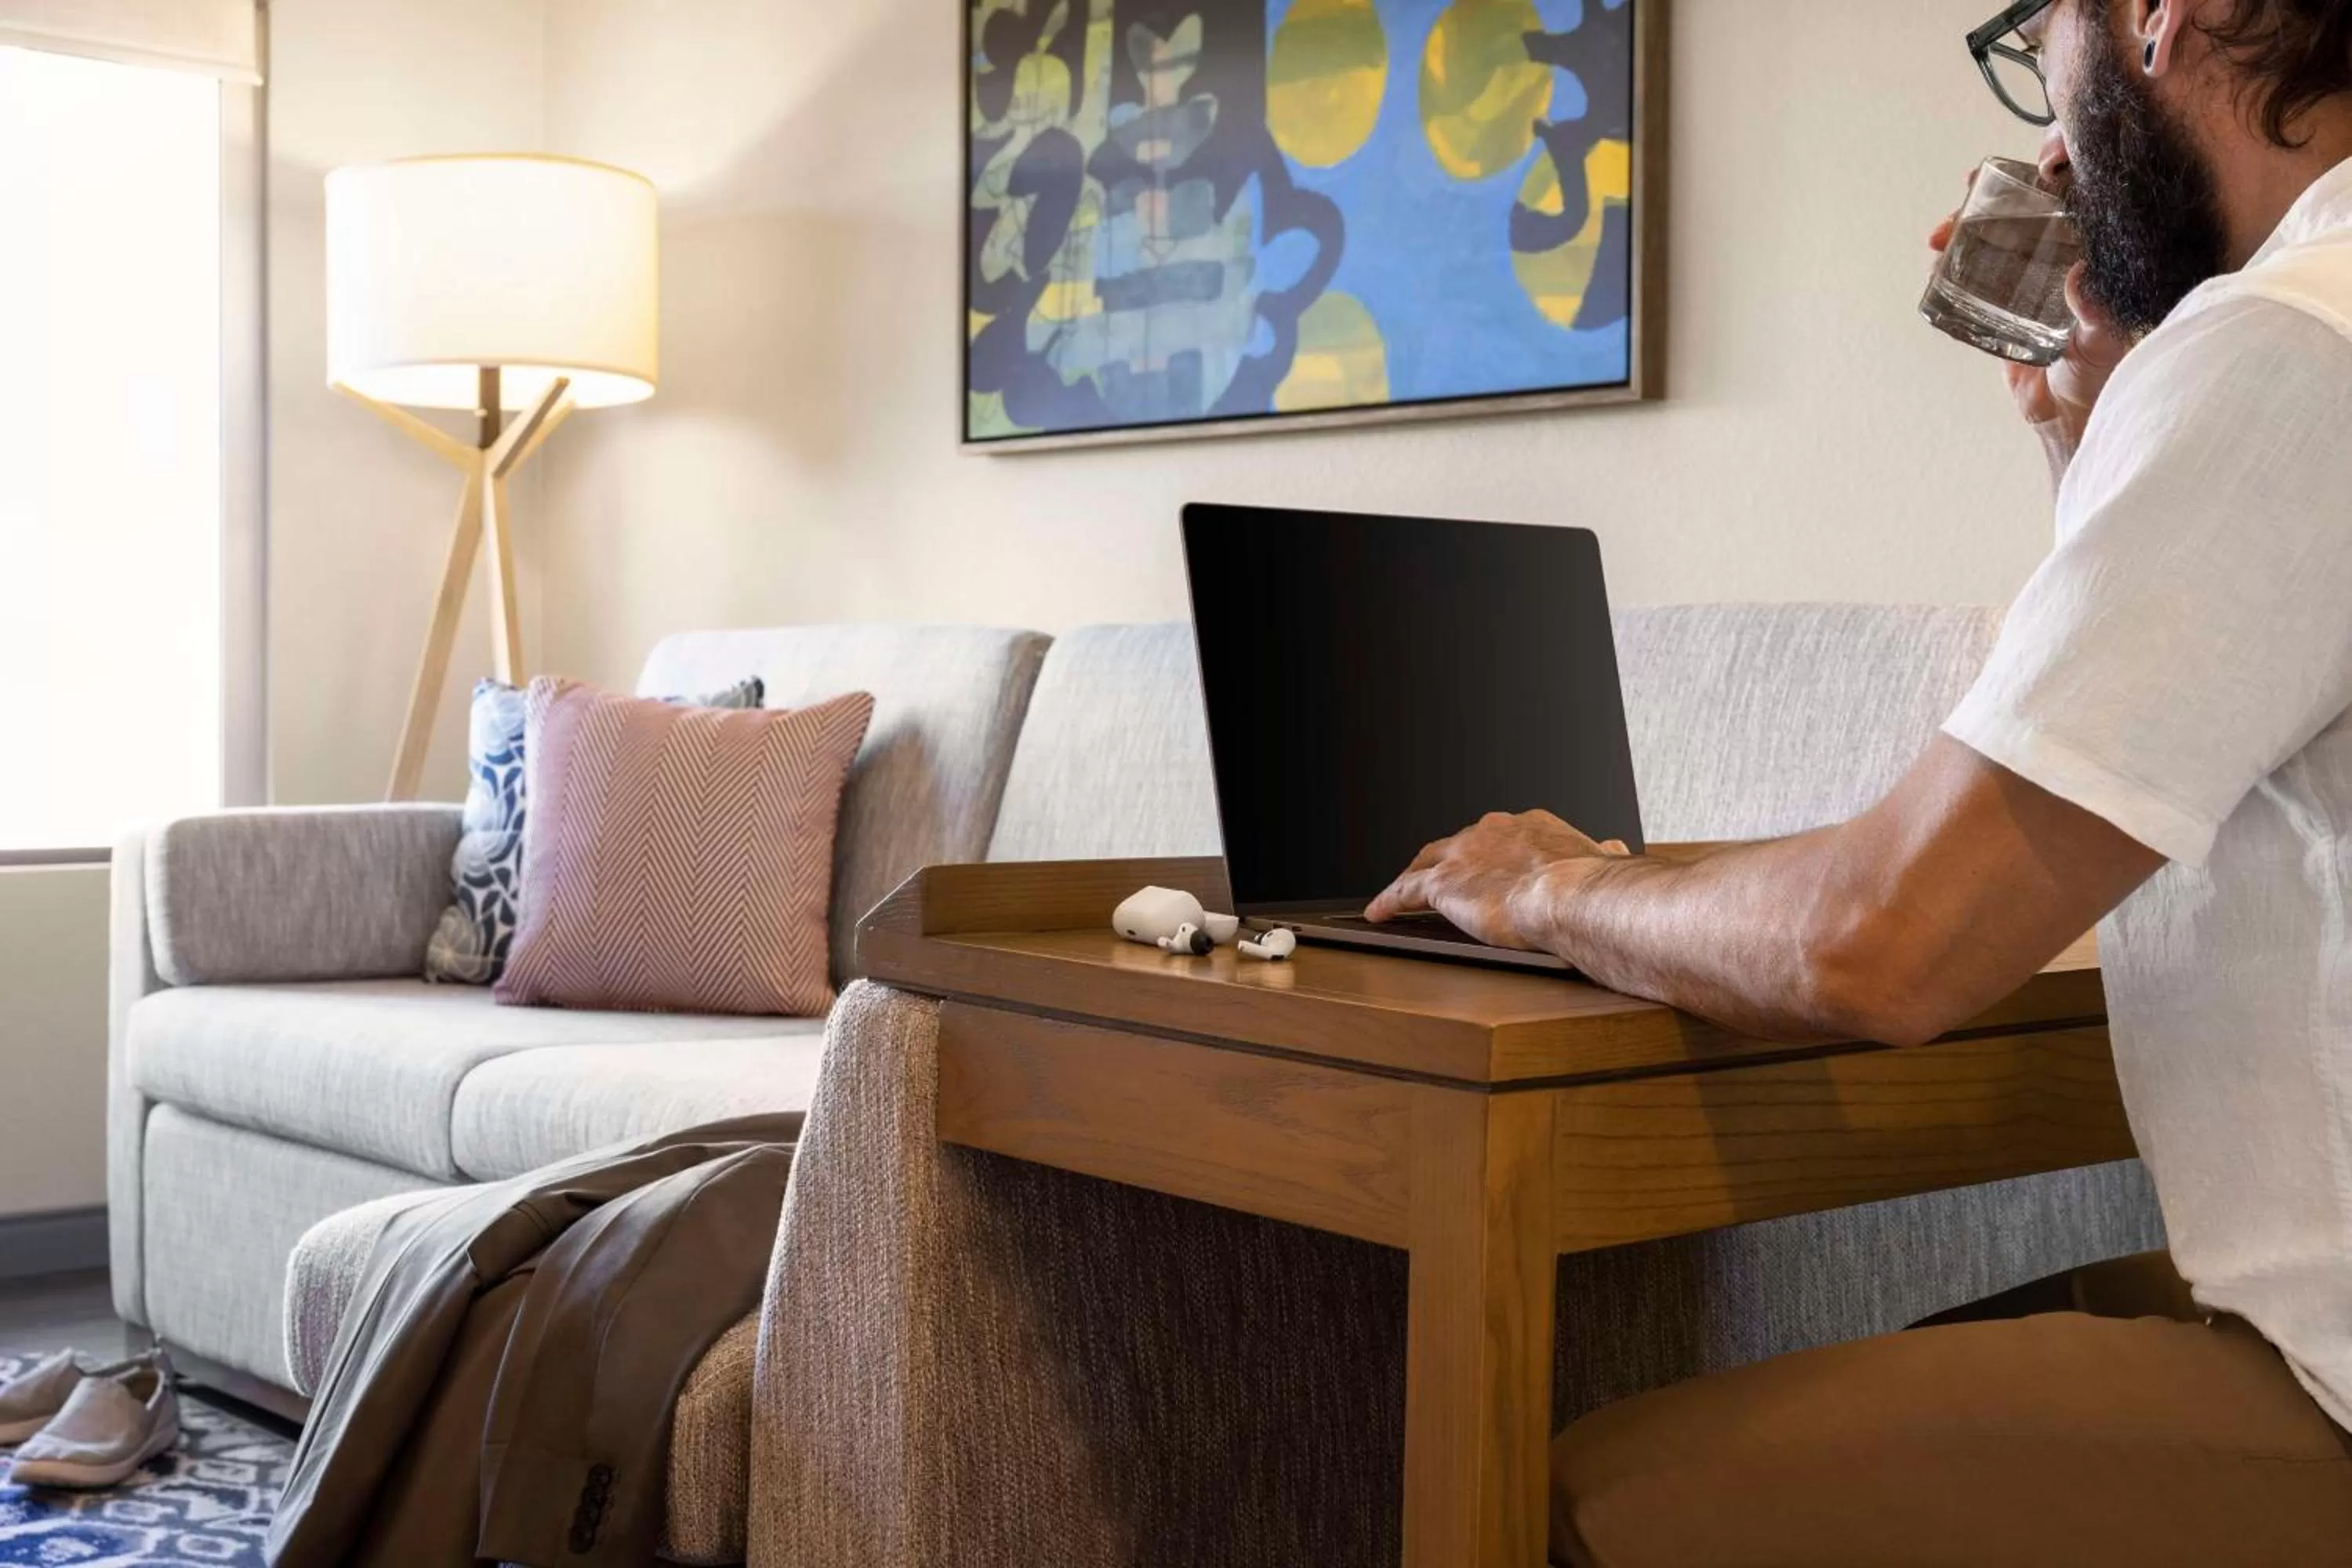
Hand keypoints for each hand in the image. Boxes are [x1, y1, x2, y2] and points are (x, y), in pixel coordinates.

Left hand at [1365, 810, 1630, 949]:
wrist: (1574, 895)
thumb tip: (1613, 846)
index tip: (1488, 866)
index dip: (1489, 854)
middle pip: (1458, 845)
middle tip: (1441, 879)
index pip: (1499, 838)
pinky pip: (1406, 891)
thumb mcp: (1603, 862)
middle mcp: (1492, 832)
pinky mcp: (1442, 885)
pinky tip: (1379, 913)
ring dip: (1413, 878)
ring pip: (1427, 863)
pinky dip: (1390, 901)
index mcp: (1531, 827)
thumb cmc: (1595, 887)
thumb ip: (1601, 854)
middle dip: (1448, 861)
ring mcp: (1464, 855)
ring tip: (1401, 894)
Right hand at [1929, 176, 2130, 480]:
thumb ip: (2097, 309)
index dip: (2059, 166)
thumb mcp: (2105, 339)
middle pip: (2023, 207)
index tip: (2041, 164)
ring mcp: (2023, 278)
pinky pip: (1969, 276)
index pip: (2077, 195)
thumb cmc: (2101, 374)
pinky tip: (1935, 261)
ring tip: (1939, 234)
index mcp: (2092, 252)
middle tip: (1969, 190)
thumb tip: (2081, 274)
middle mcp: (2058, 257)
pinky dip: (1948, 265)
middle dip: (1992, 192)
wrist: (2068, 417)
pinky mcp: (1995, 305)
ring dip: (1961, 227)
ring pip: (1990, 236)